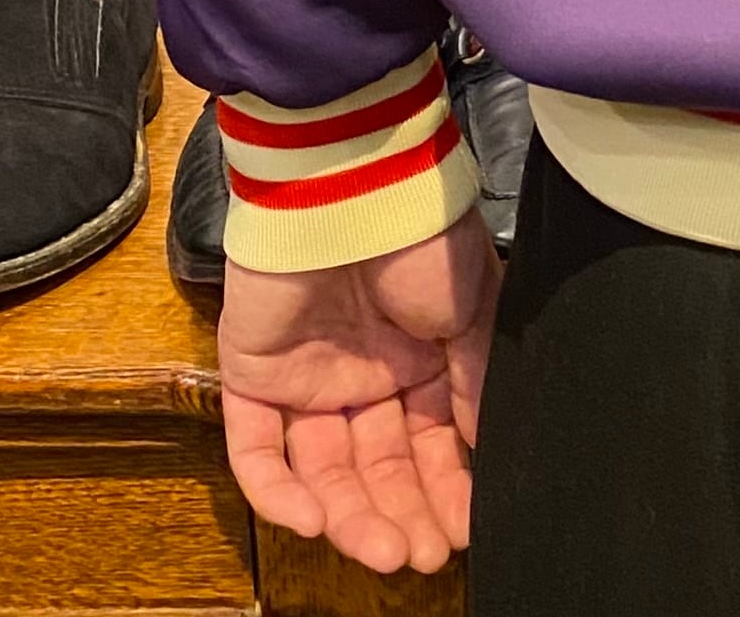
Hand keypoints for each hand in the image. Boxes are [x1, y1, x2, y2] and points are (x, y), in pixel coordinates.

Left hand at [217, 210, 501, 575]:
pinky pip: (256, 449)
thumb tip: (487, 448)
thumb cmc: (421, 233)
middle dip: (401, 514)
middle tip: (422, 554)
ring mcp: (305, 378)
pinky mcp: (252, 375)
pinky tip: (313, 520)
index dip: (445, 488)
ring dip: (349, 515)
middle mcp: (362, 373)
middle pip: (377, 466)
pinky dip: (277, 491)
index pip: (429, 442)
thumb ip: (474, 381)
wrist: (351, 184)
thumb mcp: (471, 307)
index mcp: (417, 357)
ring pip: (322, 469)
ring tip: (382, 550)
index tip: (464, 528)